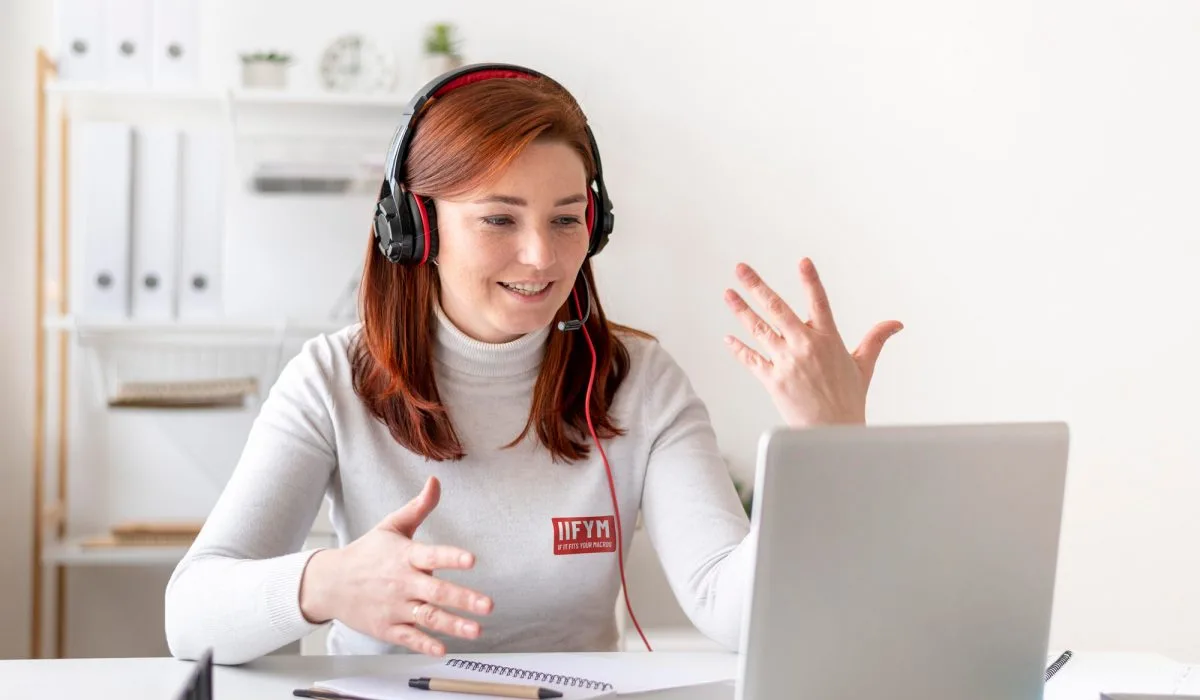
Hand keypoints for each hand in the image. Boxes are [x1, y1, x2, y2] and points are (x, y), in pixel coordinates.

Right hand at [299, 476, 492, 655]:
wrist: (329, 583)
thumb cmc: (366, 553)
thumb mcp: (391, 526)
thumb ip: (418, 507)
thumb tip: (435, 481)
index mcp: (405, 556)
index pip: (432, 555)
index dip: (451, 558)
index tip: (471, 560)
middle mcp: (401, 582)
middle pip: (435, 591)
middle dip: (464, 599)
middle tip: (488, 605)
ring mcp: (394, 607)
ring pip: (427, 617)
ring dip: (453, 625)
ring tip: (476, 630)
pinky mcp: (387, 628)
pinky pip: (409, 638)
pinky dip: (425, 645)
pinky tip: (442, 649)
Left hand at [723, 258, 901, 426]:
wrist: (832, 432)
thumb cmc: (848, 400)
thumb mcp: (864, 365)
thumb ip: (876, 339)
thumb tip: (895, 324)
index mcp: (828, 339)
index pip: (819, 302)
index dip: (811, 281)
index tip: (803, 262)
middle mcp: (805, 346)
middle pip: (776, 309)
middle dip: (756, 286)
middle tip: (741, 269)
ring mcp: (786, 362)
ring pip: (759, 329)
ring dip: (741, 310)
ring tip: (729, 294)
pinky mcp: (772, 379)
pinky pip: (751, 359)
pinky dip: (738, 348)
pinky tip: (727, 337)